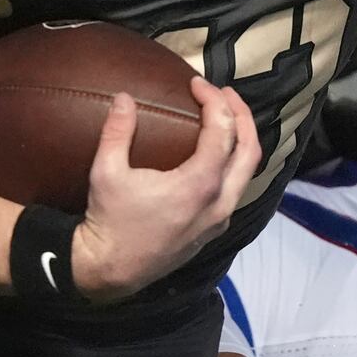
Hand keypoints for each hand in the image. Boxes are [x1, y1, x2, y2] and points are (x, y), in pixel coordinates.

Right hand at [71, 76, 259, 299]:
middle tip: (224, 93)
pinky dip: (234, 163)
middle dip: (242, 115)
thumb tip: (124, 97)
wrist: (109, 272)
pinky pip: (237, 189)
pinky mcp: (213, 230)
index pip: (223, 130)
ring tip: (226, 118)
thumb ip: (117, 130)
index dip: (214, 100)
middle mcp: (219, 201)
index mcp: (199, 184)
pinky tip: (216, 154)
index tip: (196, 84)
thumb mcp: (106, 172)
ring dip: (242, 139)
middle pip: (250, 149)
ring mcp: (219, 218)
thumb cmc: (109, 222)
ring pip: (248, 172)